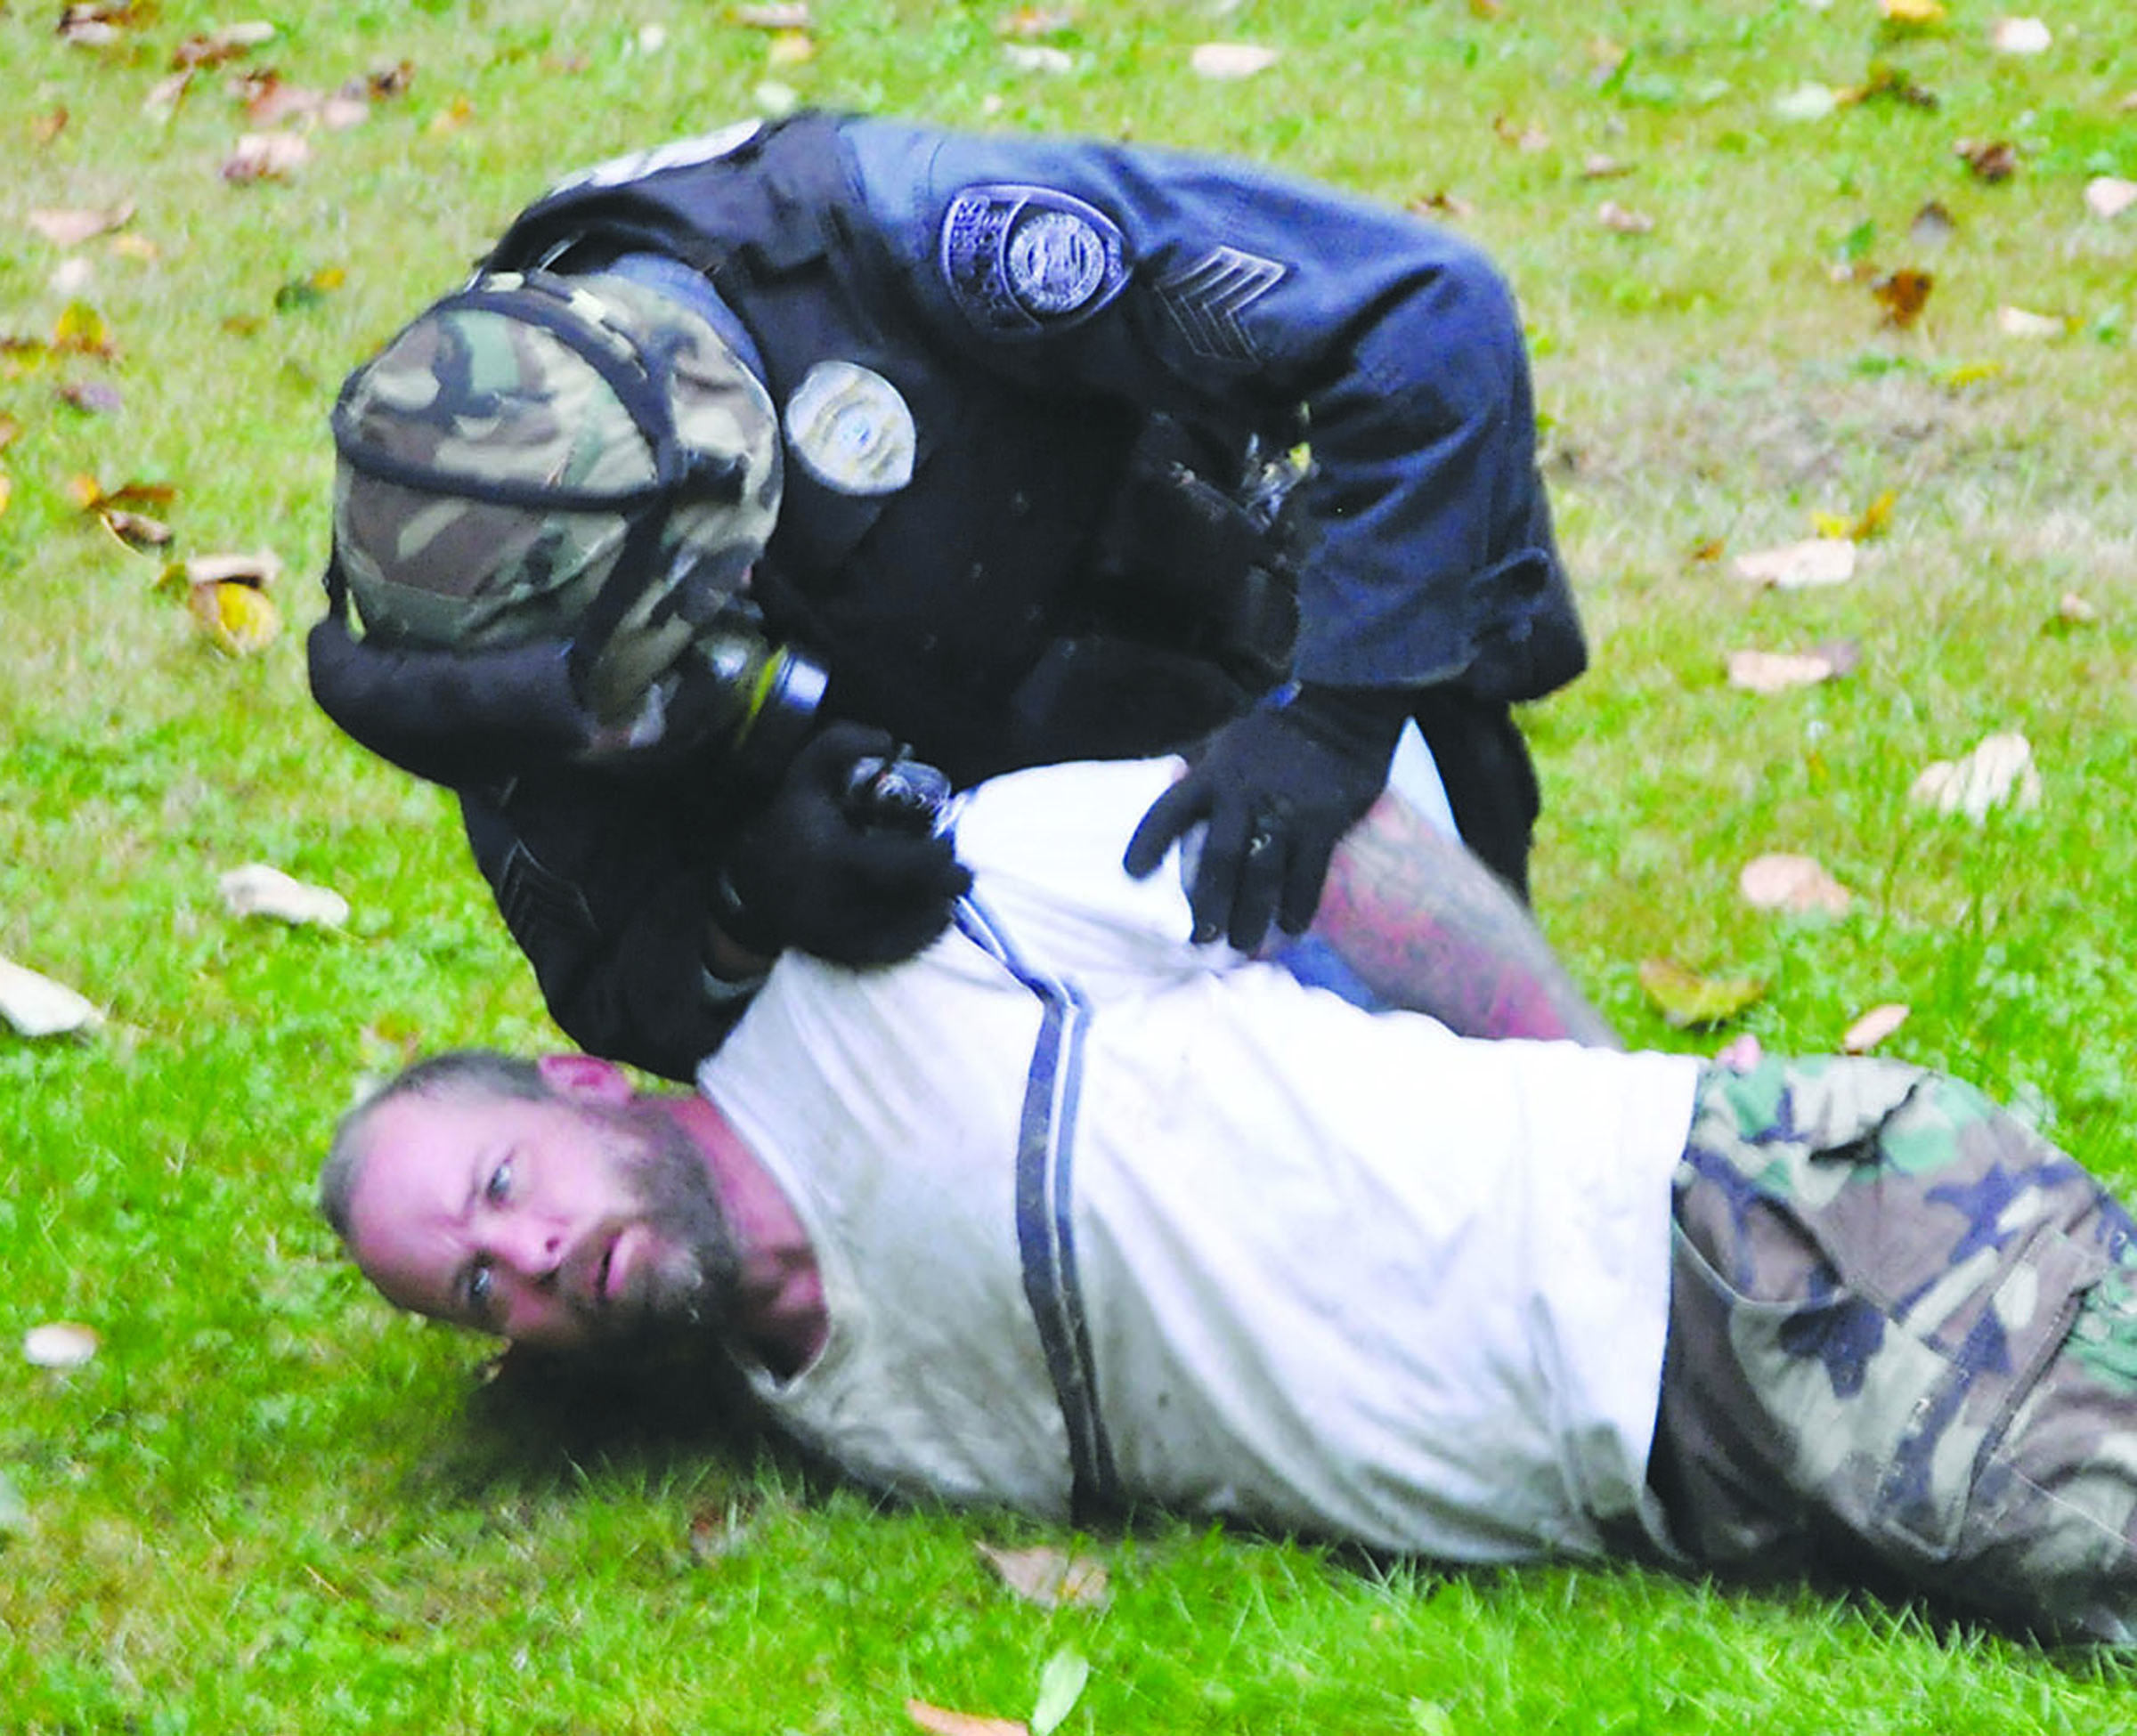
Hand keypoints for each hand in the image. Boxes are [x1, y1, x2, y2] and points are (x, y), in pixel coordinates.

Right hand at [722, 723, 971, 965]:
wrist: (754, 880)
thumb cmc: (792, 821)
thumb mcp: (807, 775)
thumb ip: (840, 744)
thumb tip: (887, 741)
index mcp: (831, 857)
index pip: (901, 865)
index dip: (936, 858)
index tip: (949, 845)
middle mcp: (834, 902)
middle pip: (908, 899)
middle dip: (943, 886)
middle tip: (963, 875)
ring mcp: (836, 934)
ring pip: (902, 929)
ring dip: (935, 912)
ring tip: (952, 897)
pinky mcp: (838, 954)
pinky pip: (888, 952)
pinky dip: (917, 938)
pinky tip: (936, 922)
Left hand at [1123, 683, 1410, 950]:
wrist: (1341, 710)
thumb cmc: (1275, 732)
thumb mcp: (1227, 742)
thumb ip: (1201, 772)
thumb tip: (1167, 787)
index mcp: (1214, 774)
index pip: (1170, 810)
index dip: (1149, 843)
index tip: (1131, 874)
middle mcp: (1245, 795)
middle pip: (1219, 859)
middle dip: (1207, 904)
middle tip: (1199, 939)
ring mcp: (1287, 811)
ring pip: (1262, 875)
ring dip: (1251, 917)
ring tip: (1241, 946)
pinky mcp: (1325, 823)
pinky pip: (1308, 875)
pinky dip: (1298, 906)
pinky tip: (1290, 929)